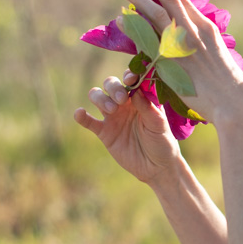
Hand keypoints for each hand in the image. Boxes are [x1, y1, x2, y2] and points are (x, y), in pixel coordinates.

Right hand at [74, 70, 181, 184]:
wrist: (156, 168)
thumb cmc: (162, 142)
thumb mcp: (159, 125)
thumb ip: (147, 108)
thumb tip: (135, 90)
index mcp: (141, 97)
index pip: (132, 80)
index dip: (129, 75)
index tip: (131, 79)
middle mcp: (125, 103)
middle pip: (111, 84)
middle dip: (113, 88)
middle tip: (121, 100)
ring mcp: (113, 116)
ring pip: (98, 97)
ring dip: (100, 99)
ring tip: (111, 110)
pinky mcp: (104, 132)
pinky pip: (88, 121)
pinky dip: (81, 116)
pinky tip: (79, 113)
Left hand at [120, 0, 242, 128]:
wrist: (231, 102)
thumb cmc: (228, 84)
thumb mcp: (219, 55)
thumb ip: (205, 43)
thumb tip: (195, 39)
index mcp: (207, 28)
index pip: (184, 2)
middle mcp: (194, 31)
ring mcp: (181, 45)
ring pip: (156, 14)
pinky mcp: (170, 62)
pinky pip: (147, 40)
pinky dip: (133, 27)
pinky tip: (121, 20)